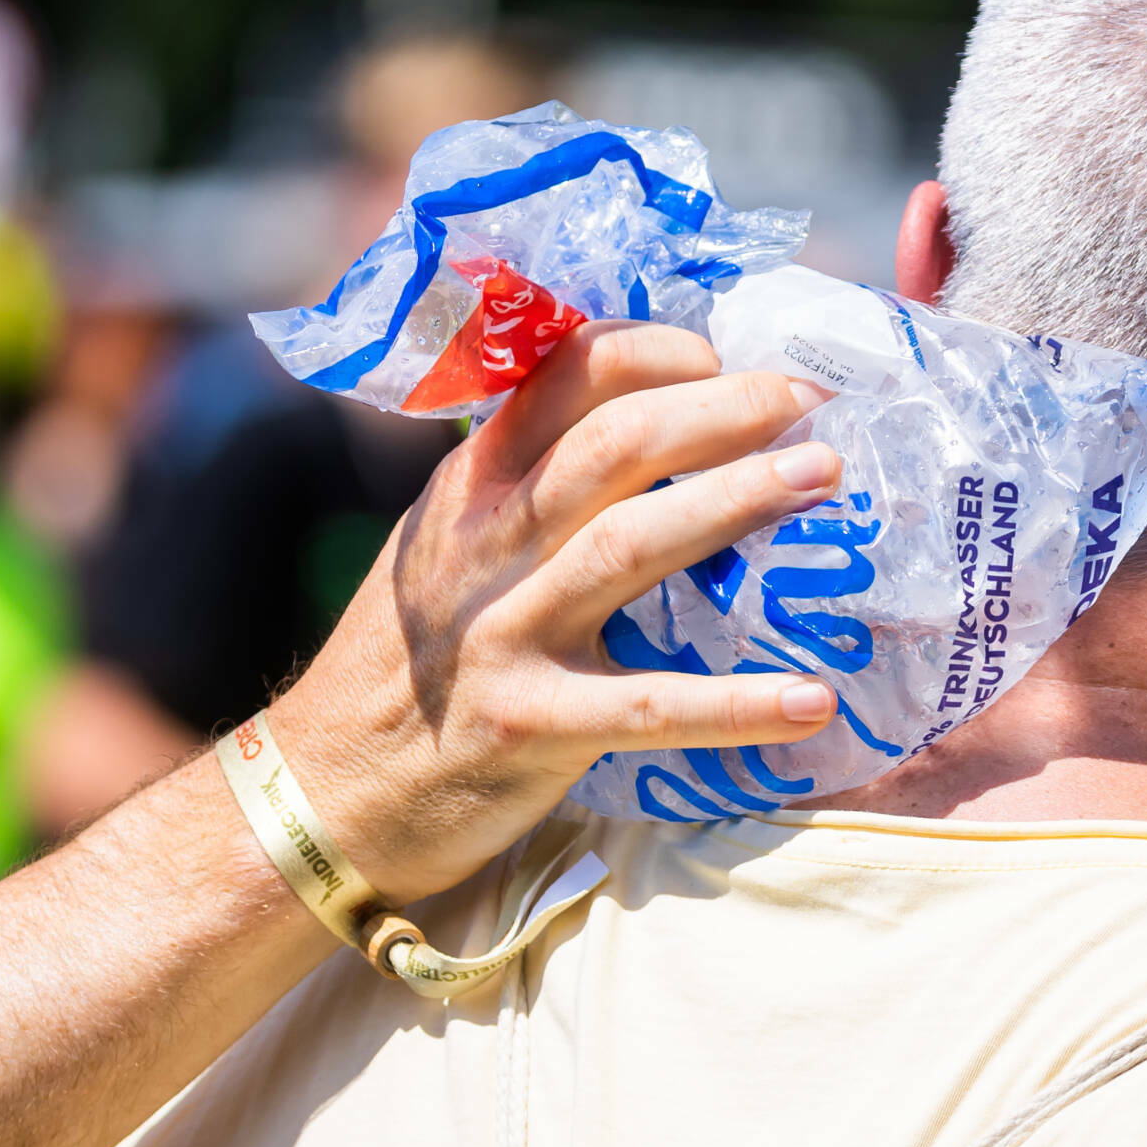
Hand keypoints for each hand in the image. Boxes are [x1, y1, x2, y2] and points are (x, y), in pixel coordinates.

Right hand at [264, 319, 841, 903]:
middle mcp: (485, 543)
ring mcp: (505, 633)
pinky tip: (810, 700)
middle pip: (615, 443)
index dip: (658, 352)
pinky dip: (733, 705)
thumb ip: (531, 487)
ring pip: (631, 544)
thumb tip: (666, 428)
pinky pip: (646, 707)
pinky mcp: (528, 726)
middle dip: (723, 411)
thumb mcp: (450, 547)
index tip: (731, 355)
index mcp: (472, 486)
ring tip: (823, 479)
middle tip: (810, 406)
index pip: (564, 375)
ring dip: (736, 502)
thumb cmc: (411, 663)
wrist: (323, 795)